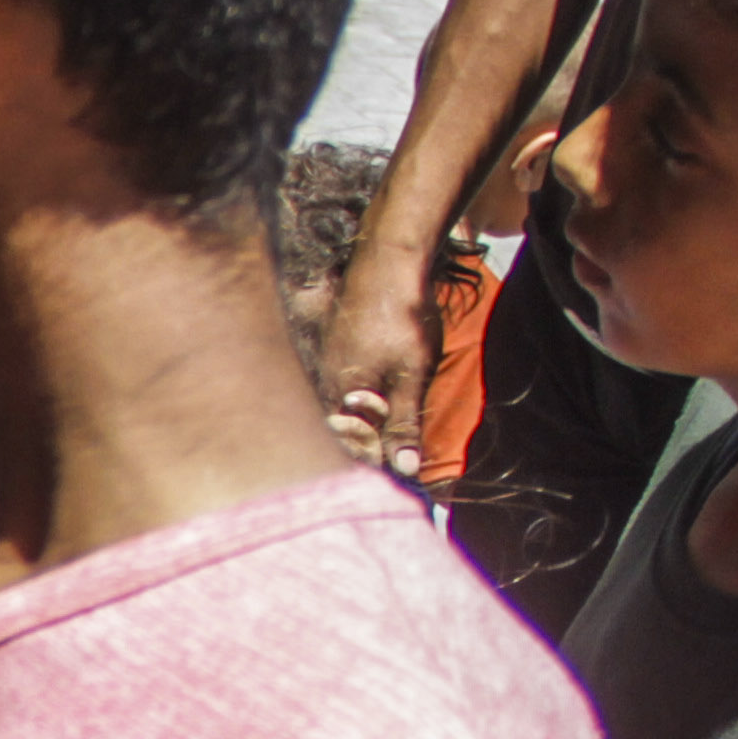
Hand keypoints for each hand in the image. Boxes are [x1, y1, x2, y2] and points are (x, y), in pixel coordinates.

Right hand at [311, 273, 436, 482]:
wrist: (389, 262)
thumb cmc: (402, 318)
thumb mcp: (413, 376)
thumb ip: (405, 424)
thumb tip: (404, 470)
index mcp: (341, 396)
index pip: (350, 448)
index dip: (372, 464)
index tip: (397, 476)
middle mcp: (324, 384)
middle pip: (340, 432)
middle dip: (364, 447)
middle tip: (393, 458)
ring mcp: (326, 366)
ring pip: (340, 410)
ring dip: (362, 426)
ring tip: (384, 434)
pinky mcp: (334, 352)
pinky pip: (341, 389)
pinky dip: (358, 403)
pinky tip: (374, 400)